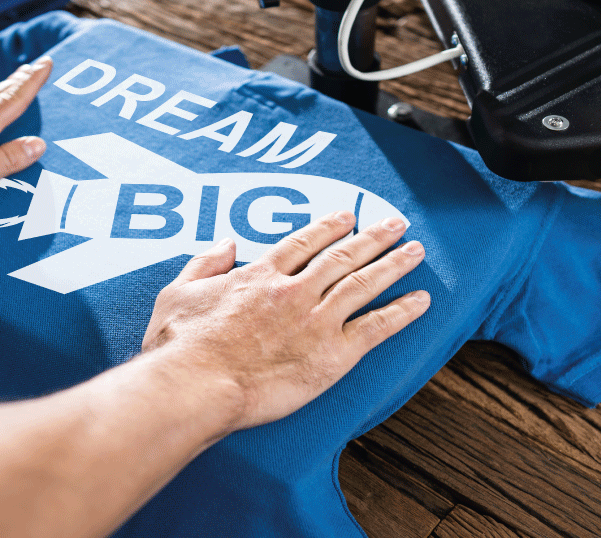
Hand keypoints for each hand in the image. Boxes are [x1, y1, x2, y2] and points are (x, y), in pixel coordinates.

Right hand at [141, 211, 430, 431]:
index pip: (304, 242)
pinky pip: (376, 328)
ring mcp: (316, 320)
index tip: (348, 216)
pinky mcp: (332, 355)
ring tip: (416, 250)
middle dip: (373, 237)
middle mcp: (294, 291)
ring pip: (364, 283)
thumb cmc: (180, 346)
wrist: (196, 385)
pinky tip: (421, 300)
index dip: (329, 226)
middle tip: (396, 223)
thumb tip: (226, 244)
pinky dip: (401, 312)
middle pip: (342, 256)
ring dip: (394, 263)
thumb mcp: (179, 292)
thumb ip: (205, 263)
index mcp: (260, 275)